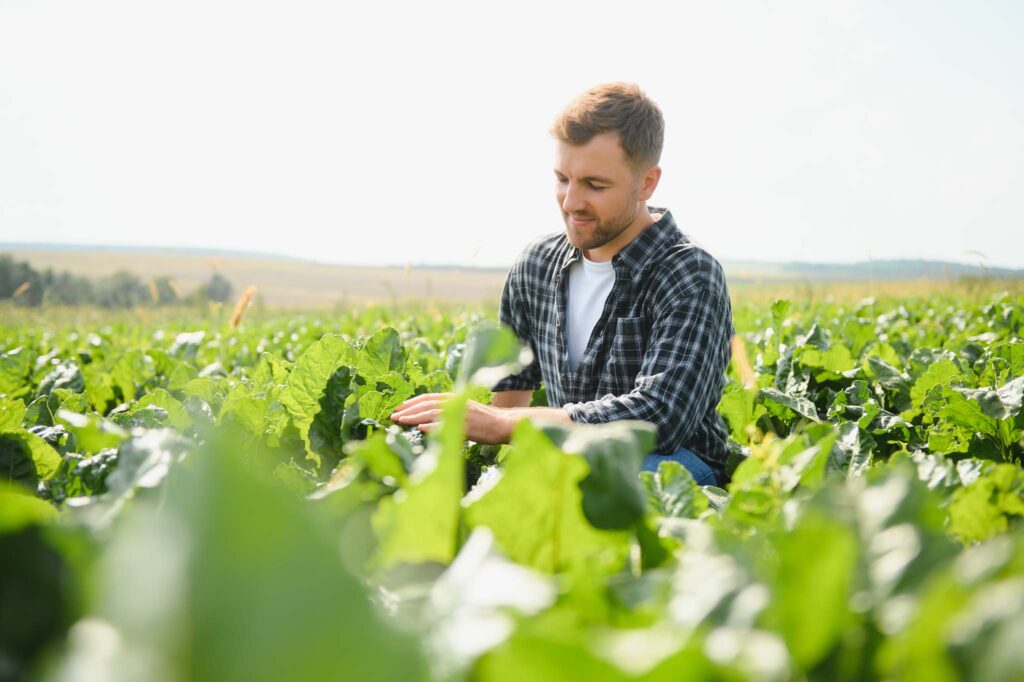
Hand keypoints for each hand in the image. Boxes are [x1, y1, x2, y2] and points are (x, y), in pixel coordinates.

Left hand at [389, 393, 514, 444]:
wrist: (504, 424)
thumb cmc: (485, 420)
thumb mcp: (465, 410)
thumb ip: (449, 412)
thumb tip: (430, 420)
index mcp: (454, 398)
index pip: (428, 398)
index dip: (412, 402)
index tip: (399, 408)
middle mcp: (455, 402)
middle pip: (426, 404)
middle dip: (408, 410)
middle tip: (393, 415)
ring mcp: (460, 413)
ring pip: (432, 413)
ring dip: (414, 417)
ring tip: (400, 421)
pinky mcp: (466, 426)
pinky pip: (446, 426)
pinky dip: (432, 427)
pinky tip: (421, 429)